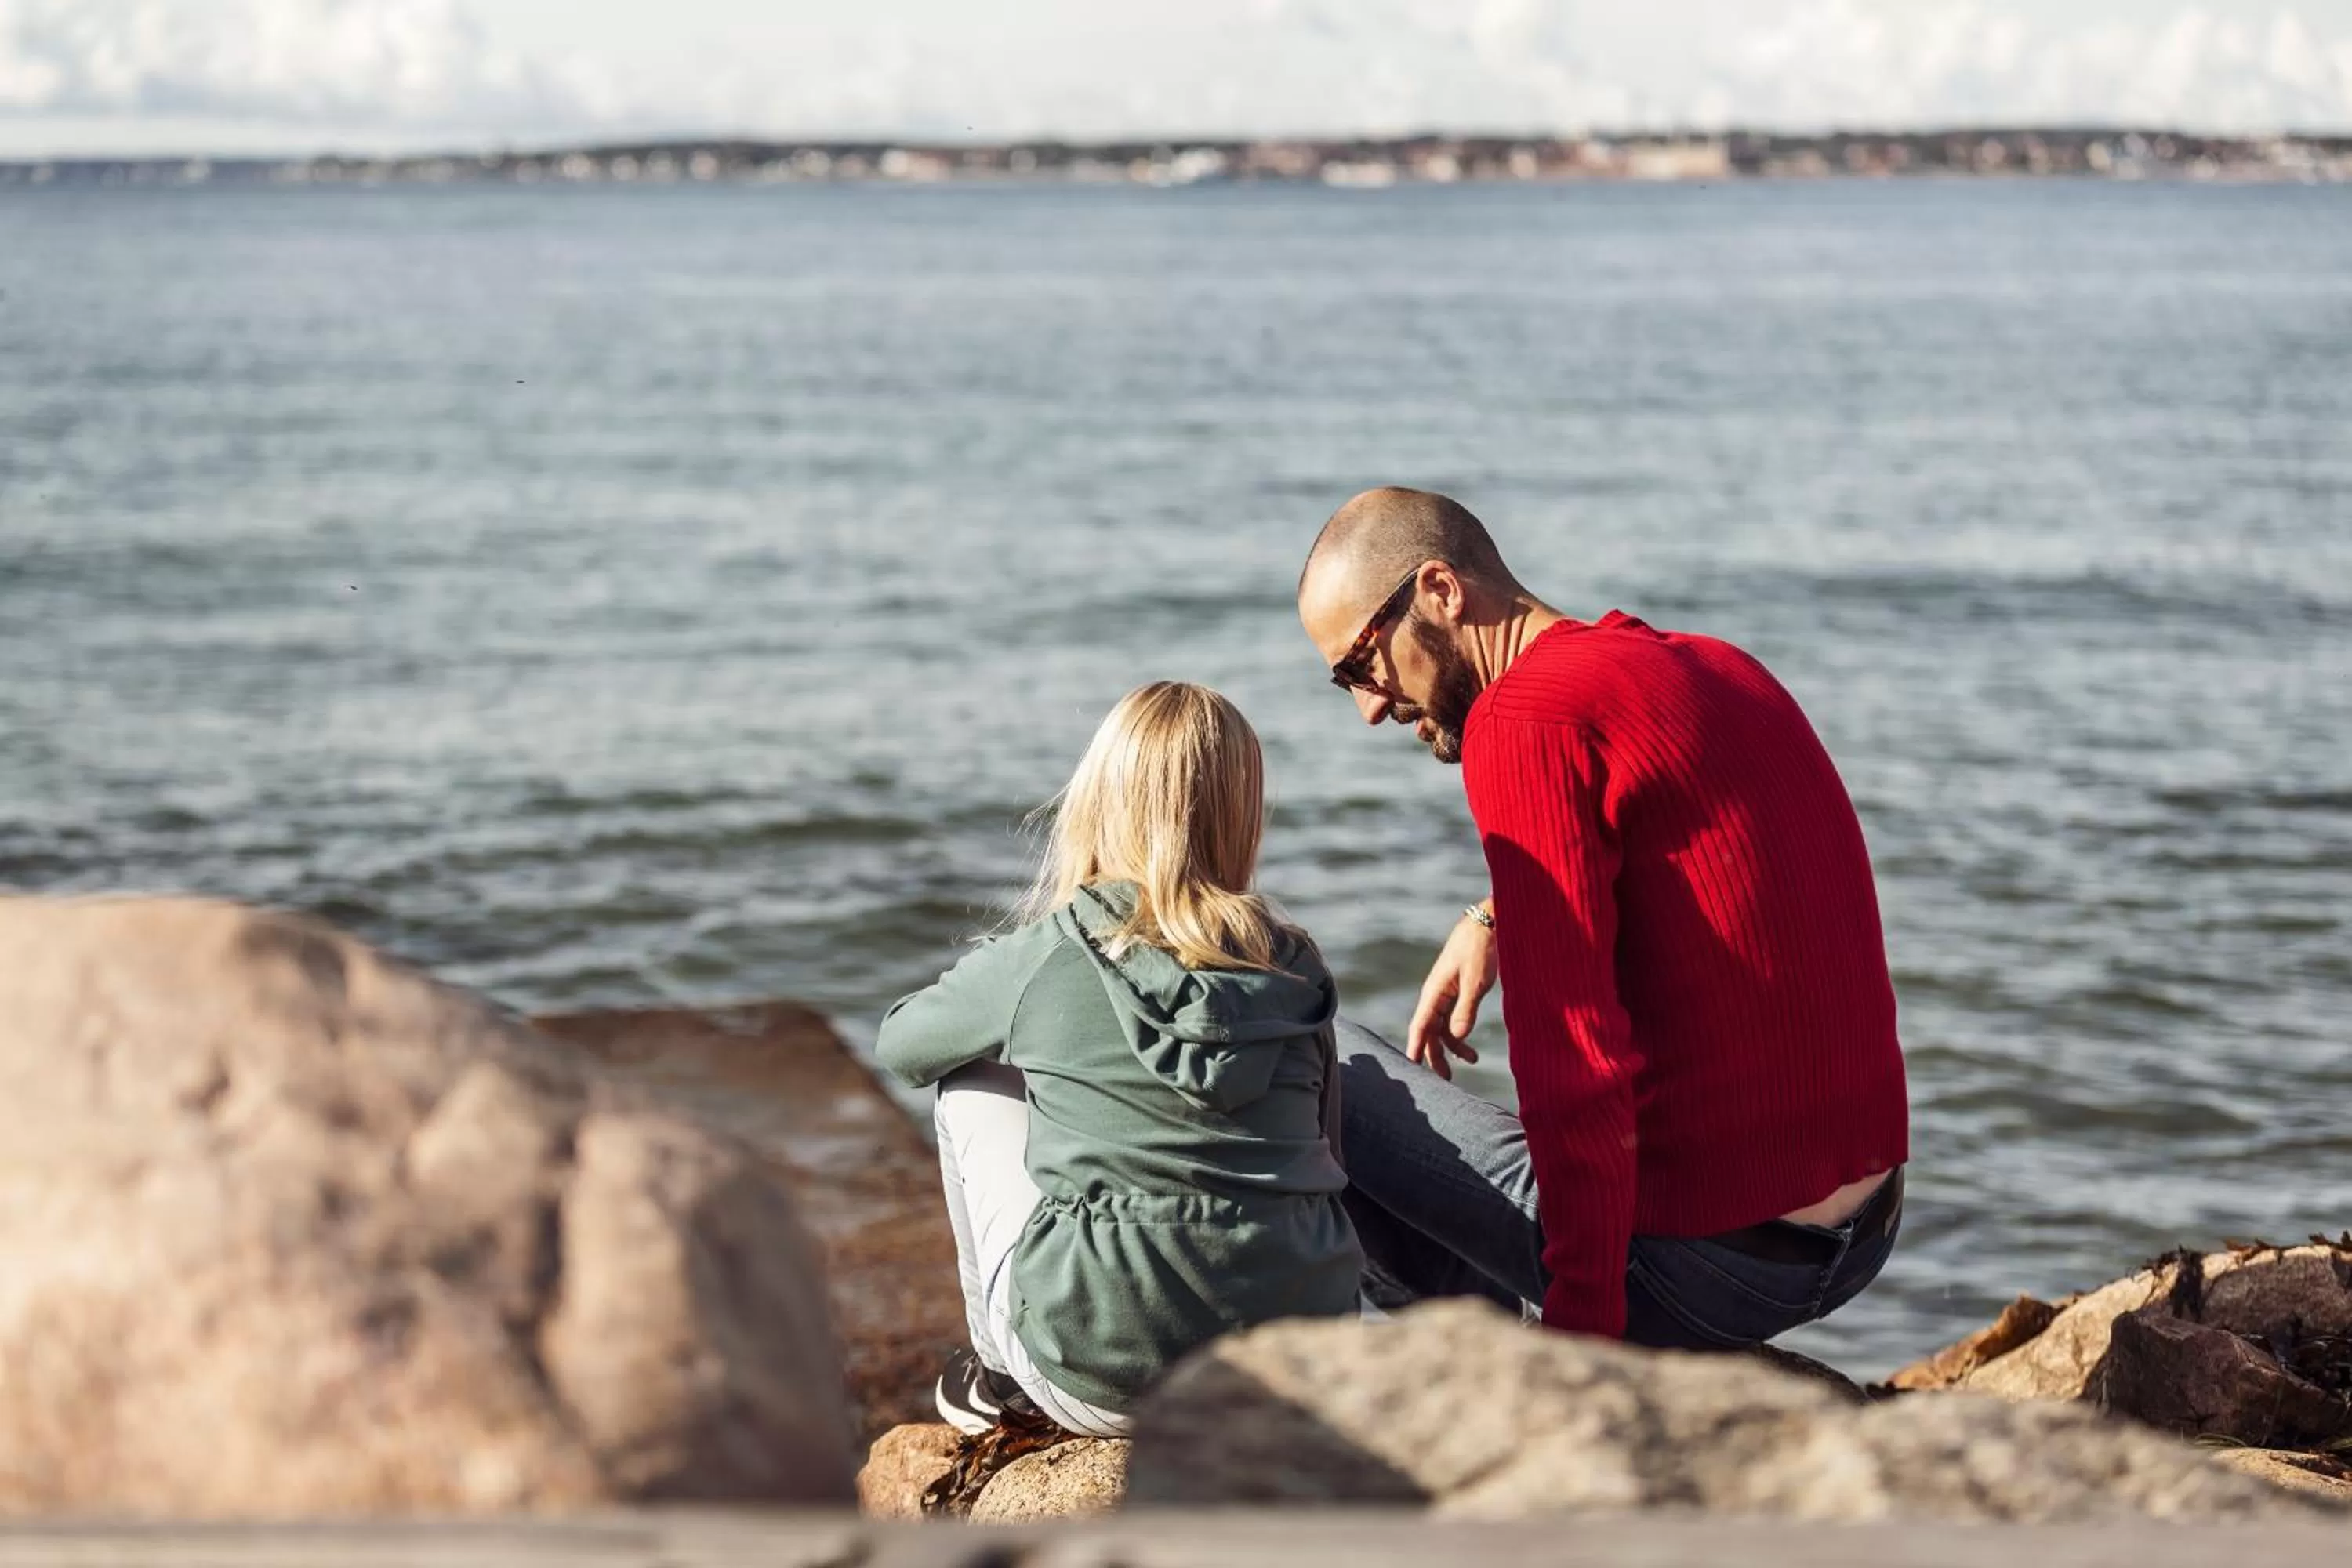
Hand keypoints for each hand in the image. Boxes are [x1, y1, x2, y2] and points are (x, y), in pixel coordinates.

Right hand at [1407, 911, 1497, 1079]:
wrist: (1490, 922)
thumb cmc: (1481, 947)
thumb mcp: (1476, 979)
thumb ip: (1467, 1008)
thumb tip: (1459, 1035)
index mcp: (1435, 991)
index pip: (1420, 1025)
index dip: (1415, 1047)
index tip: (1412, 1068)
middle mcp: (1437, 994)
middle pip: (1429, 1031)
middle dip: (1435, 1055)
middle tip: (1447, 1079)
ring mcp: (1448, 993)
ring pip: (1442, 1026)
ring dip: (1453, 1045)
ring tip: (1473, 1060)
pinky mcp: (1460, 991)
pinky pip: (1453, 1017)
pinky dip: (1460, 1032)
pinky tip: (1471, 1041)